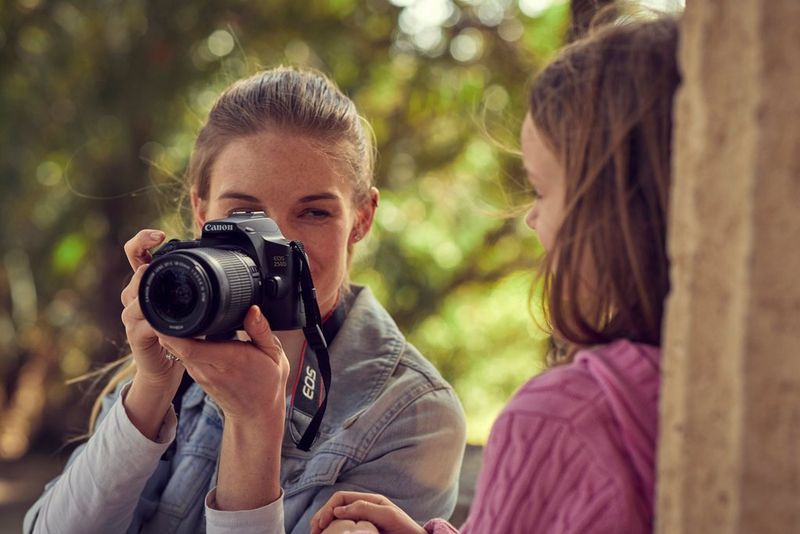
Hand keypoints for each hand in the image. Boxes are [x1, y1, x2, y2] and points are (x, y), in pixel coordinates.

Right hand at [120, 229, 183, 385]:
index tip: (159, 235)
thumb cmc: (177, 333)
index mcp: (147, 285)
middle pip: (134, 273)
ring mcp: (132, 317)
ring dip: (146, 290)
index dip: (142, 241)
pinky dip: (153, 321)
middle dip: (145, 266)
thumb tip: (212, 260)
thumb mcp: (185, 305)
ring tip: (158, 282)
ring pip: (133, 296)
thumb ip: (191, 284)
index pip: (136, 254)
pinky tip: (163, 319)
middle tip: (156, 260)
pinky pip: (142, 324)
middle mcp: (134, 297)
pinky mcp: (136, 336)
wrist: (164, 368)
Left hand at [157, 305, 289, 425]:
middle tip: (168, 304)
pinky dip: (178, 341)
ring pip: (175, 350)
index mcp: (229, 361)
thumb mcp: (274, 354)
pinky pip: (181, 355)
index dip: (175, 330)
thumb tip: (252, 309)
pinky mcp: (197, 375)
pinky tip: (184, 329)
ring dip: (171, 332)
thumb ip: (261, 330)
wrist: (256, 414)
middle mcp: (209, 369)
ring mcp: (200, 374)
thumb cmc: (267, 383)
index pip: (190, 347)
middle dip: (167, 325)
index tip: (171, 311)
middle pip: (176, 346)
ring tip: (176, 312)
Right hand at [311, 492, 425, 533]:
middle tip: (313, 531)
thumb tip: (338, 510)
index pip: (341, 497)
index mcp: (368, 500)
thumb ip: (365, 508)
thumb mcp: (388, 515)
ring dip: (323, 525)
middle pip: (335, 508)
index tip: (321, 523)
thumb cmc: (405, 528)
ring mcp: (361, 521)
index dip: (328, 507)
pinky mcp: (362, 532)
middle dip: (321, 516)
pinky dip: (332, 532)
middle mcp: (363, 508)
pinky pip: (343, 530)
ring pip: (336, 519)